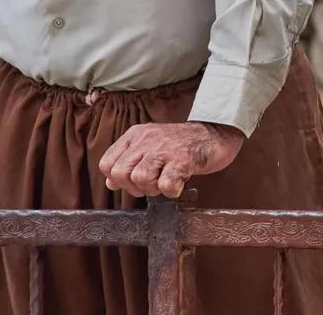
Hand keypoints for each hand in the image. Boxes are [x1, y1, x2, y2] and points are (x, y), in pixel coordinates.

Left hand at [98, 121, 243, 197]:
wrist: (215, 132)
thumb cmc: (182, 144)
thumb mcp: (150, 147)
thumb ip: (129, 162)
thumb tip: (110, 182)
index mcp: (136, 135)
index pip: (107, 164)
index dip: (118, 180)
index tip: (134, 181)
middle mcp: (147, 139)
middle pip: (120, 174)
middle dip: (134, 188)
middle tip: (153, 184)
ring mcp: (165, 148)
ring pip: (140, 179)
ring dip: (153, 189)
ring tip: (167, 182)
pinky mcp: (183, 159)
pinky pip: (166, 185)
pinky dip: (172, 191)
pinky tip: (179, 183)